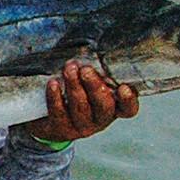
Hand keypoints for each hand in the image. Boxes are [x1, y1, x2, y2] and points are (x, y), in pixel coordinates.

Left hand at [21, 60, 139, 143]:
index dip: (128, 100)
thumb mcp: (91, 82)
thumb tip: (94, 50)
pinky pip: (59, 112)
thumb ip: (98, 71)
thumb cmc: (77, 91)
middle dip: (94, 86)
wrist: (50, 118)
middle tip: (86, 70)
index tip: (124, 88)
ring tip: (69, 69)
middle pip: (103, 106)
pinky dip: (55, 96)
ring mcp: (81, 126)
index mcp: (114, 107)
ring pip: (80, 107)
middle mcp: (100, 119)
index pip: (128, 109)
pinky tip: (53, 83)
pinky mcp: (62, 128)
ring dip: (74, 86)